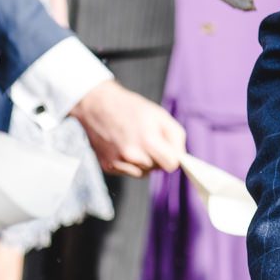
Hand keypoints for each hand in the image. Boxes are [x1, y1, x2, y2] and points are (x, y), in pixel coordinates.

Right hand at [70, 80, 185, 177]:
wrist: (98, 106)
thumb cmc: (133, 109)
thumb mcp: (161, 116)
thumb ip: (176, 137)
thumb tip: (181, 157)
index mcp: (148, 141)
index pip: (171, 165)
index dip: (173, 157)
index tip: (170, 150)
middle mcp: (132, 155)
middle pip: (156, 169)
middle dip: (157, 157)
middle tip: (149, 139)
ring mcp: (118, 163)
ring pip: (142, 173)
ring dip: (144, 162)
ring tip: (136, 142)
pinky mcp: (107, 167)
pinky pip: (128, 172)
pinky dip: (130, 163)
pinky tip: (124, 146)